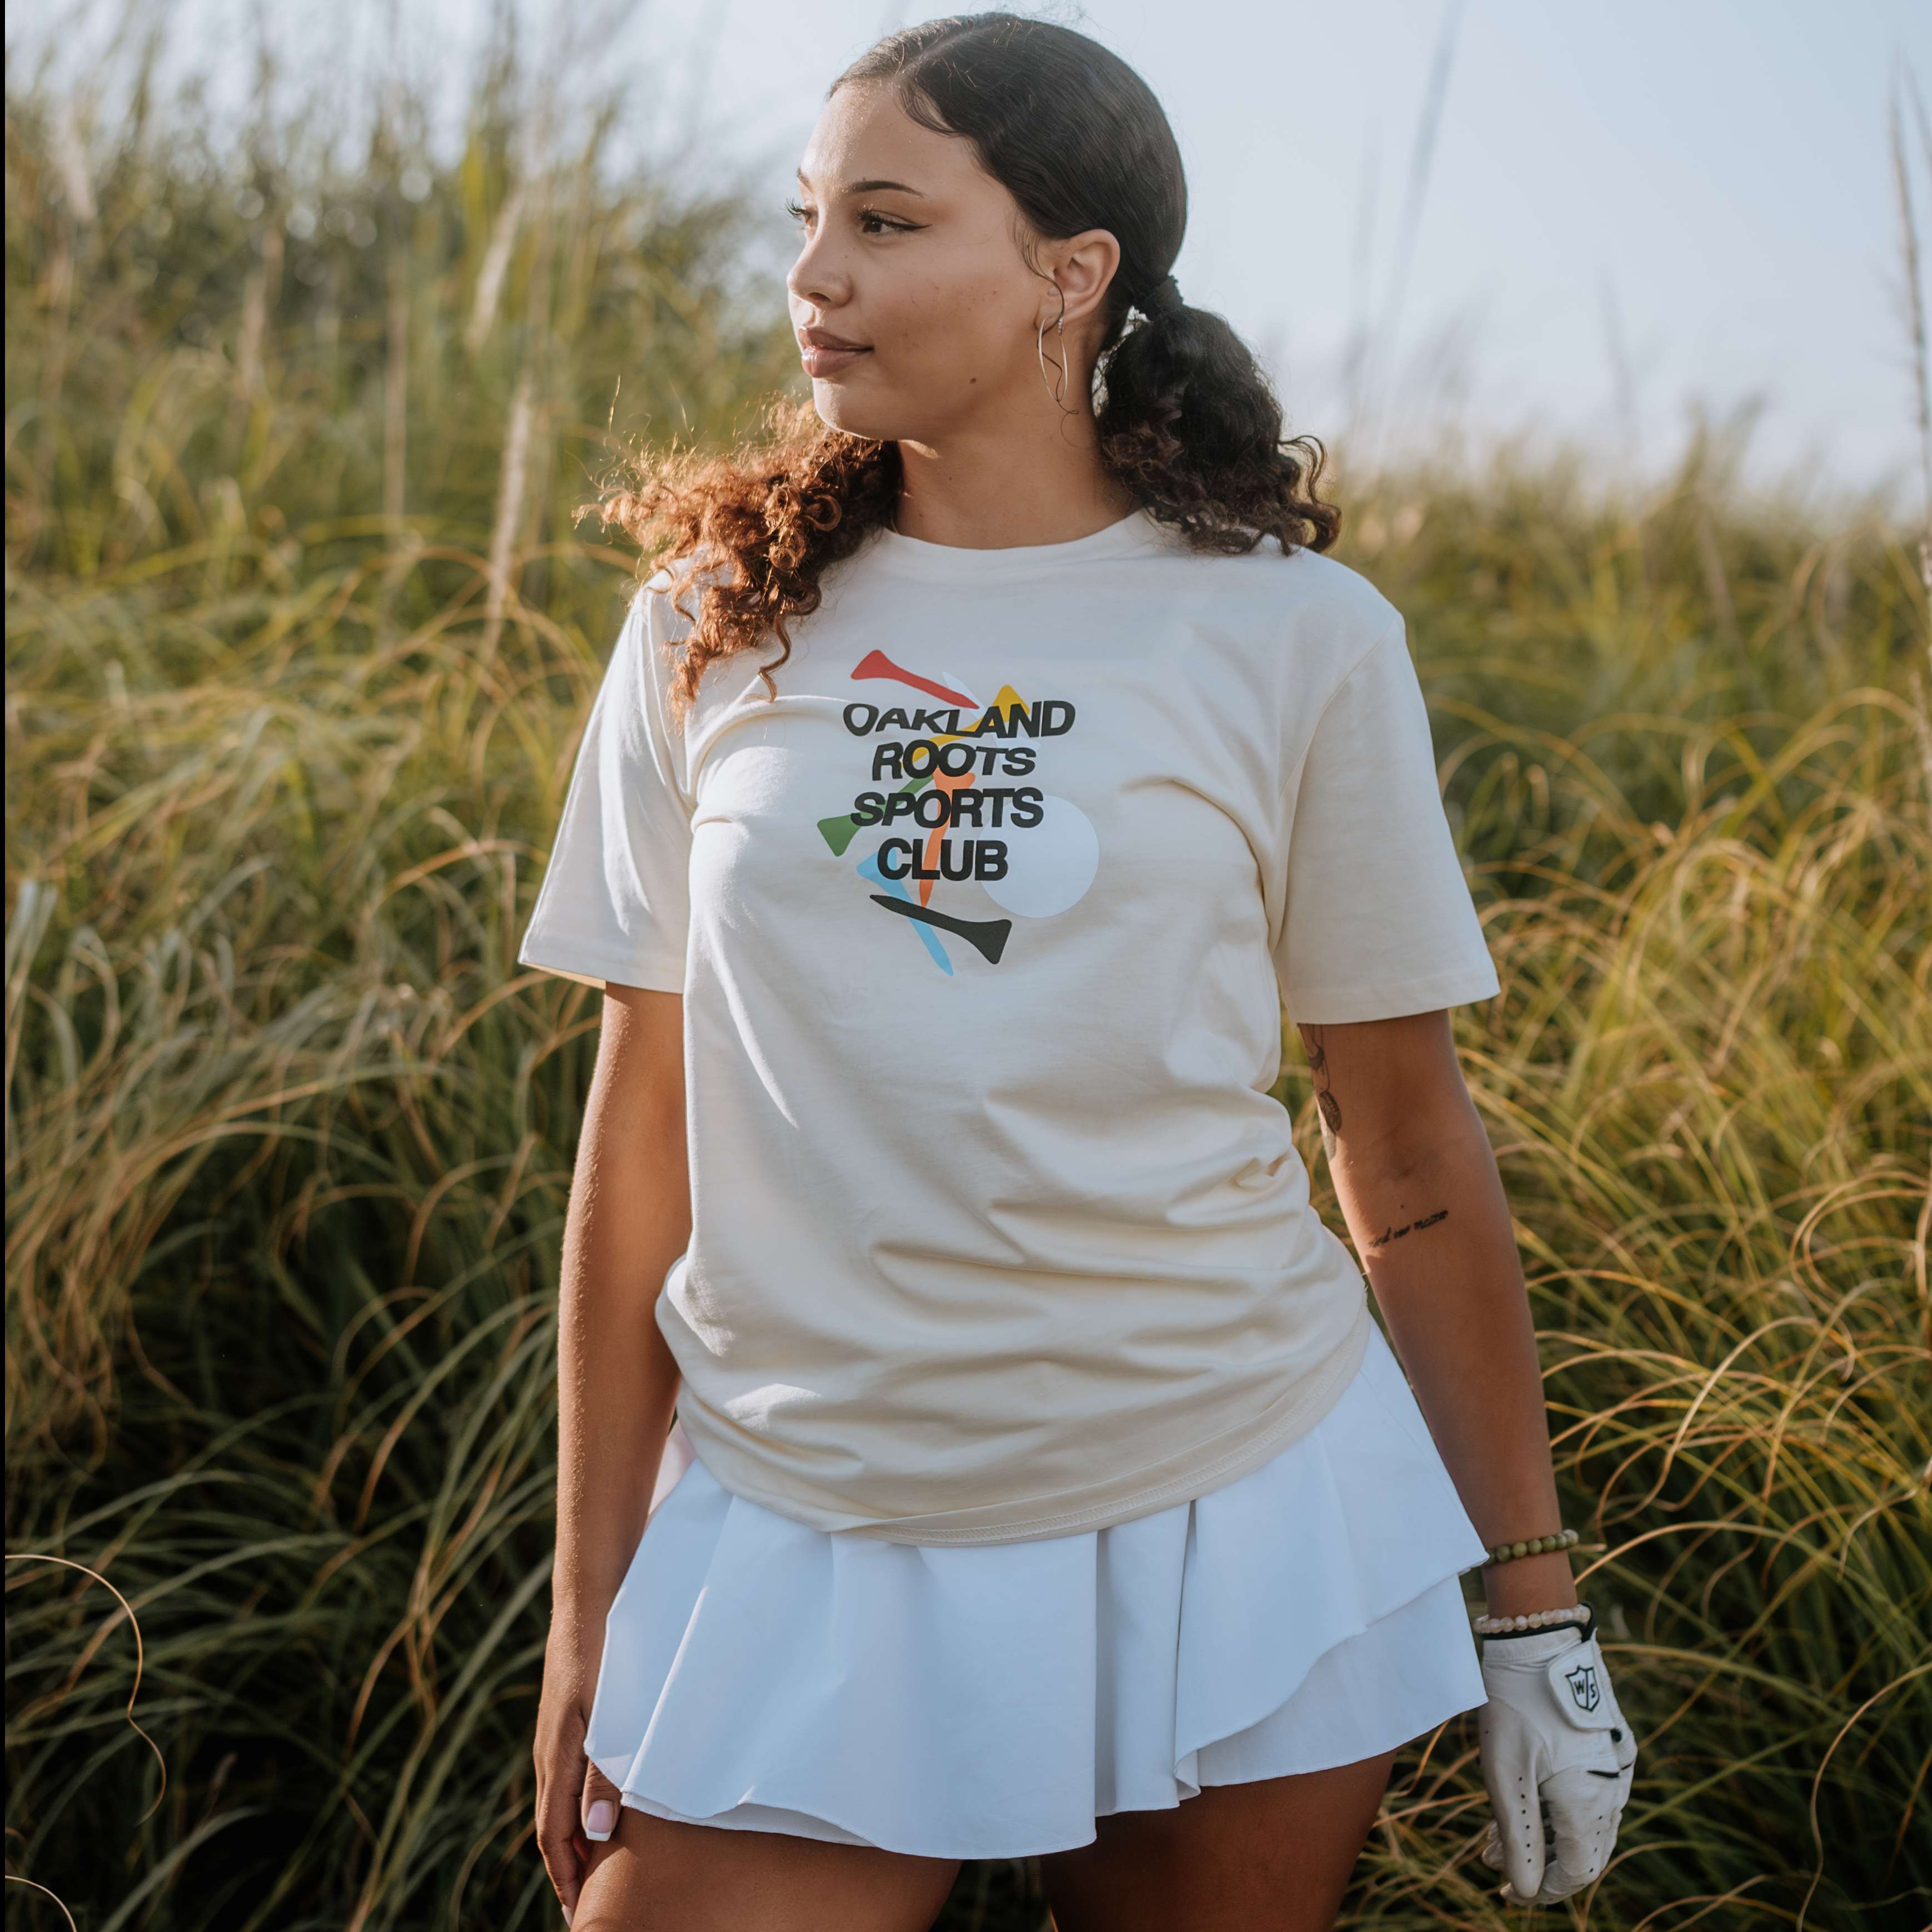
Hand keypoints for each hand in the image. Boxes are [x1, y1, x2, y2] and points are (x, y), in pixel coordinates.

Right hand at [533, 1624, 627, 1921]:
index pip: (554, 1836)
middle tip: (587, 1902)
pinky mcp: (569, 1716)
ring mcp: (558, 1734)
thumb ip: (601, 1775)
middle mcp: (551, 1752)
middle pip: (553, 1826)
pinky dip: (576, 1804)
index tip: (580, 1911)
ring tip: (595, 1867)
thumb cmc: (604, 1652)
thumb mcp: (608, 1715)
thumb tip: (594, 1836)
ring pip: (558, 1801)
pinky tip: (597, 1805)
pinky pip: (566, 1775)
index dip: (567, 1876)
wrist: (590, 1594)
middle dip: (568, 1868)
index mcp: (558, 1758)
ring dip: (573, 1838)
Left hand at [1478, 1617, 1635, 1903]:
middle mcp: (1614, 1790)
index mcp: (1591, 1804)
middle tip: (1489, 1858)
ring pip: (1581, 1818)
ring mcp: (1616, 1765)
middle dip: (1536, 1861)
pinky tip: (1522, 1798)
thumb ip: (1519, 1838)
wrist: (1541, 1637)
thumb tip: (1527, 1891)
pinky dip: (1554, 1803)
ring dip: (1542, 1832)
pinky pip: (1587, 1789)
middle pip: (1581, 1848)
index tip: (1509, 1894)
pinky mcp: (1609, 1743)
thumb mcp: (1505, 1775)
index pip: (1577, 1872)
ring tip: (1493, 1833)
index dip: (1544, 1891)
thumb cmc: (1517, 1703)